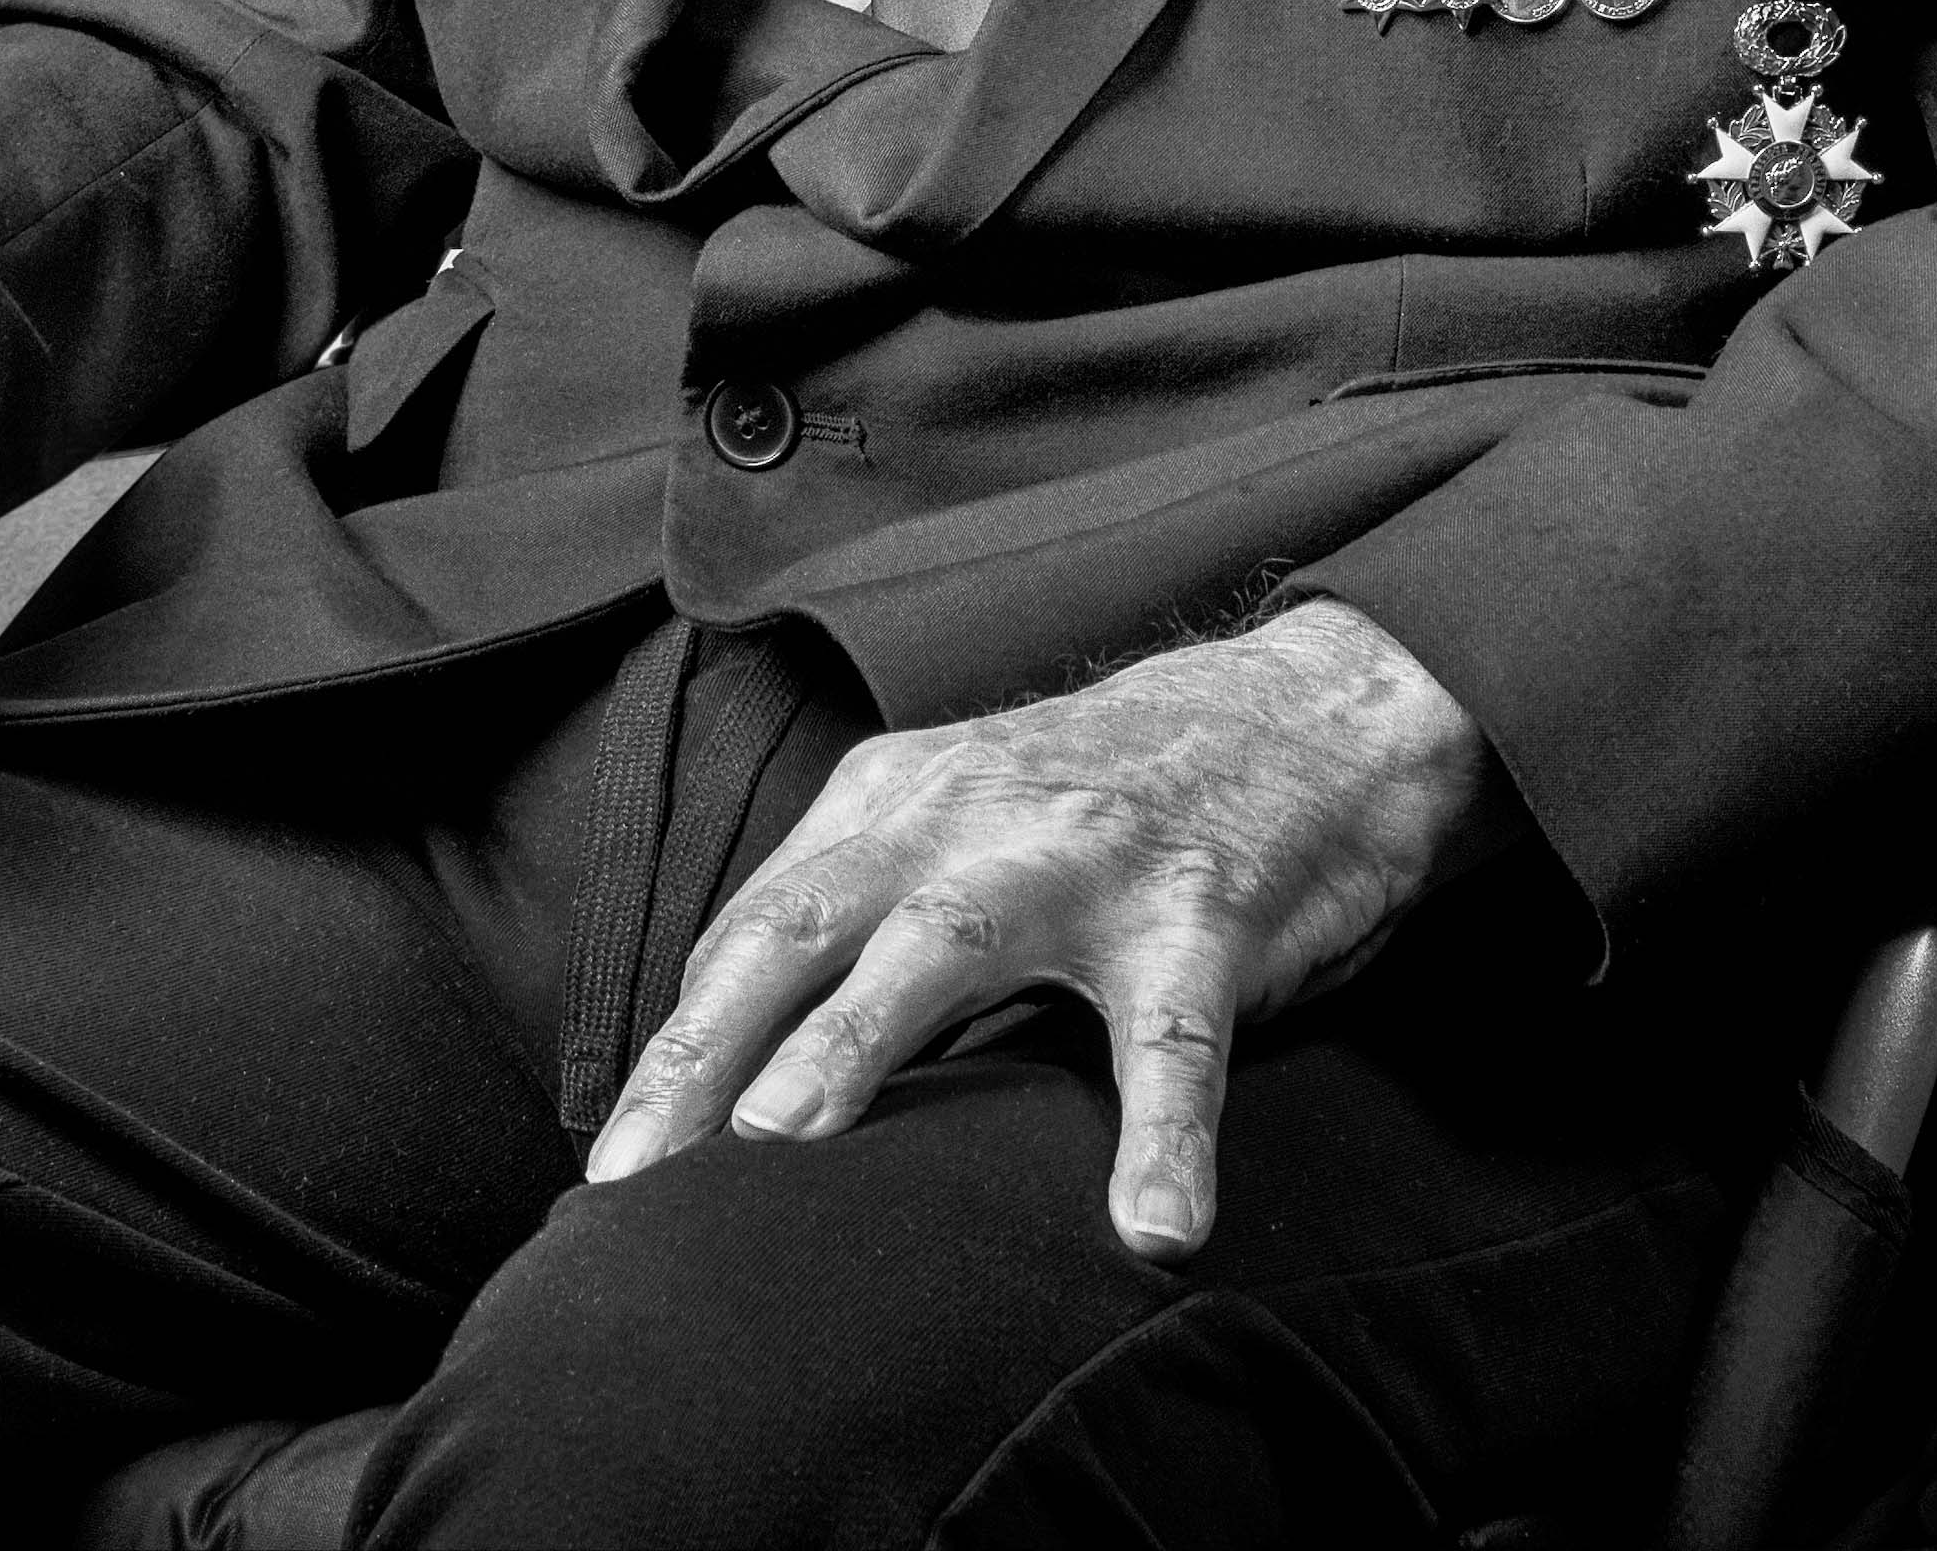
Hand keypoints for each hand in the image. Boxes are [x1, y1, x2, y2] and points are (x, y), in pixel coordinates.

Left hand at [586, 600, 1514, 1257]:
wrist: (1315, 709)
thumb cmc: (1112, 795)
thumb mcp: (963, 810)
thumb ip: (858, 903)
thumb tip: (731, 1059)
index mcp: (899, 797)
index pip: (757, 928)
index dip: (682, 1045)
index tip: (620, 1158)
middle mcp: (972, 817)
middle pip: (807, 928)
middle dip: (707, 1051)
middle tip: (632, 1175)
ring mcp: (1089, 858)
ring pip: (952, 946)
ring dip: (858, 1041)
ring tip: (789, 1144)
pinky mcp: (1206, 911)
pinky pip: (1176, 1037)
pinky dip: (1164, 1135)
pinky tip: (1152, 1227)